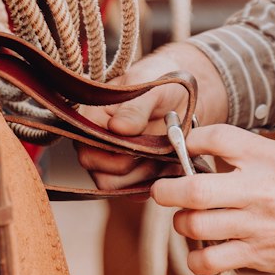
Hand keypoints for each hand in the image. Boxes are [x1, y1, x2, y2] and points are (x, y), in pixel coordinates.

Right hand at [77, 42, 228, 191]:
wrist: (185, 94)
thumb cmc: (162, 83)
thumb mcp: (151, 89)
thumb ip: (135, 108)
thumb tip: (118, 127)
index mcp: (91, 120)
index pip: (89, 153)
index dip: (118, 153)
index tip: (145, 139)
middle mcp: (96, 144)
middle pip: (103, 177)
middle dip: (137, 166)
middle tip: (161, 148)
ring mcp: (112, 162)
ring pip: (120, 188)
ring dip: (148, 175)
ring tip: (168, 153)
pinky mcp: (132, 174)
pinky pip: (138, 191)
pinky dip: (157, 181)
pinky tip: (172, 162)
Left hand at [152, 123, 274, 274]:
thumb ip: (254, 155)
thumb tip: (212, 152)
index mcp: (270, 157)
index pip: (214, 137)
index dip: (190, 139)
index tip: (184, 146)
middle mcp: (260, 189)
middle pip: (193, 188)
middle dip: (166, 189)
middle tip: (162, 190)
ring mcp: (258, 226)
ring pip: (194, 227)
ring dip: (181, 224)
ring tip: (187, 221)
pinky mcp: (260, 257)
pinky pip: (211, 262)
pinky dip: (196, 259)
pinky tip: (202, 252)